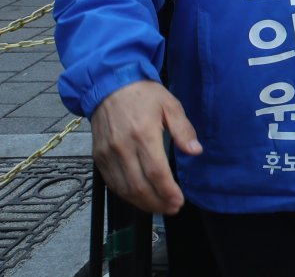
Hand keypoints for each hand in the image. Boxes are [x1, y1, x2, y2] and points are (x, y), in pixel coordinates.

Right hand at [90, 80, 202, 214]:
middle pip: (139, 186)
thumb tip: (196, 151)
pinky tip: (140, 198)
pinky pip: (112, 183)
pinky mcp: (98, 157)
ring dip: (142, 203)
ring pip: (124, 189)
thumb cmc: (144, 94)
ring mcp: (108, 154)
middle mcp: (123, 147)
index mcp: (143, 134)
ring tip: (159, 208)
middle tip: (172, 209)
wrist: (109, 85)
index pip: (156, 172)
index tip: (179, 201)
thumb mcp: (170, 105)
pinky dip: (126, 195)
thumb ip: (184, 129)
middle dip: (157, 202)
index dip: (168, 191)